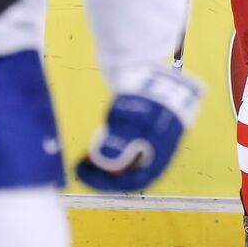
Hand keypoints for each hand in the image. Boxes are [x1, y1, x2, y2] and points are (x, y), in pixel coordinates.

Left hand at [76, 68, 201, 191]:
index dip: (113, 183)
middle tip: (83, 167)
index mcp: (164, 149)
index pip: (140, 179)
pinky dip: (113, 145)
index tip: (89, 178)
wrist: (153, 63)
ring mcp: (155, 134)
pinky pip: (129, 142)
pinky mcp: (147, 123)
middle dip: (108, 172)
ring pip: (130, 156)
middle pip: (134, 169)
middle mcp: (162, 146)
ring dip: (109, 159)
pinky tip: (97, 141)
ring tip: (87, 156)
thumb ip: (118, 144)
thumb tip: (104, 165)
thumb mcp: (130, 119)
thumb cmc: (146, 94)